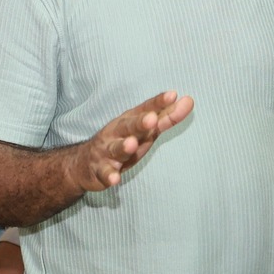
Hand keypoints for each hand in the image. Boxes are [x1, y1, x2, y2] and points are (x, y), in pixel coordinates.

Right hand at [63, 91, 193, 192]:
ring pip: (115, 148)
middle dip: (139, 122)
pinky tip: (115, 179)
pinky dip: (109, 176)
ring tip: (131, 144)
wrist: (84, 163)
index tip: (173, 95)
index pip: (145, 109)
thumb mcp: (145, 131)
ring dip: (123, 146)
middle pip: (128, 126)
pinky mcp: (100, 170)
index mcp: (129, 121)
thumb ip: (167, 117)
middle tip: (152, 118)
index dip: (158, 103)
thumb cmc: (123, 142)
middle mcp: (117, 132)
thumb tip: (189, 101)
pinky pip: (105, 173)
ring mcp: (106, 151)